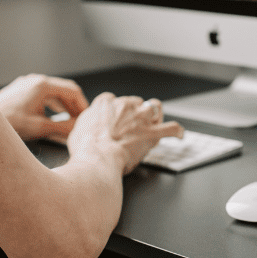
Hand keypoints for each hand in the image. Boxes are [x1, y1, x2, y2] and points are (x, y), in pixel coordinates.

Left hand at [0, 74, 89, 140]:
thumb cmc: (7, 123)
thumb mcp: (39, 128)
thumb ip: (63, 128)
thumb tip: (78, 129)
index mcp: (42, 85)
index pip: (73, 90)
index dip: (83, 105)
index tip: (88, 117)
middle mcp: (35, 80)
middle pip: (64, 90)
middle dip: (74, 106)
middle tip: (81, 121)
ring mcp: (26, 84)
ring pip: (53, 93)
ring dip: (63, 107)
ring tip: (69, 122)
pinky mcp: (20, 91)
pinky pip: (42, 96)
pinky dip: (51, 106)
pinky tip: (52, 118)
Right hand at [66, 93, 182, 174]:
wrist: (98, 157)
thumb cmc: (86, 148)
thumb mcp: (77, 131)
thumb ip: (86, 124)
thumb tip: (88, 127)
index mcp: (105, 103)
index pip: (112, 100)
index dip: (113, 111)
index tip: (113, 120)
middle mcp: (125, 105)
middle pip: (134, 102)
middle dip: (134, 113)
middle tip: (130, 127)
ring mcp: (141, 118)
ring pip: (154, 106)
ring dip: (155, 114)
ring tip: (155, 121)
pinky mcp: (153, 133)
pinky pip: (172, 128)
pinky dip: (176, 131)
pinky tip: (178, 134)